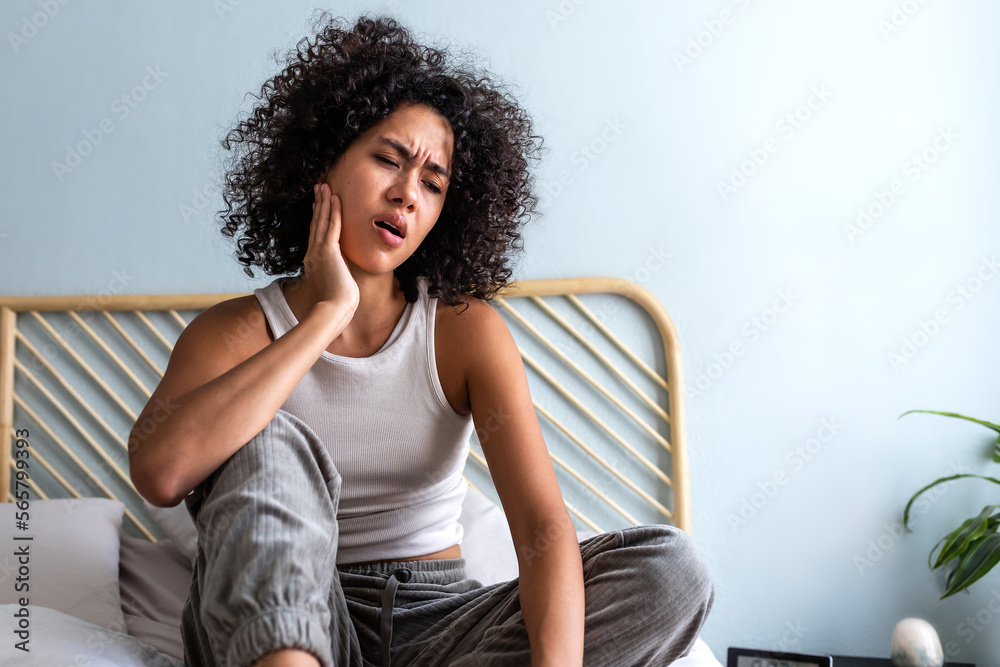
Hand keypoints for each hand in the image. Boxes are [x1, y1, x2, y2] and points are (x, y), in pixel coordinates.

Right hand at [298, 183, 359, 312]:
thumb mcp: (334, 286)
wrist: (333, 310)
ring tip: (325, 186)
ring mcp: (319, 252)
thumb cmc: (336, 305)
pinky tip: (335, 198)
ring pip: (321, 221)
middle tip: (319, 188)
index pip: (315, 235)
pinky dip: (333, 211)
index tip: (317, 206)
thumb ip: (335, 276)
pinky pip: (332, 226)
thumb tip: (341, 275)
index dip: (316, 218)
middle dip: (318, 205)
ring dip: (324, 202)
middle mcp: (312, 254)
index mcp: (313, 263)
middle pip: (315, 224)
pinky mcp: (328, 251)